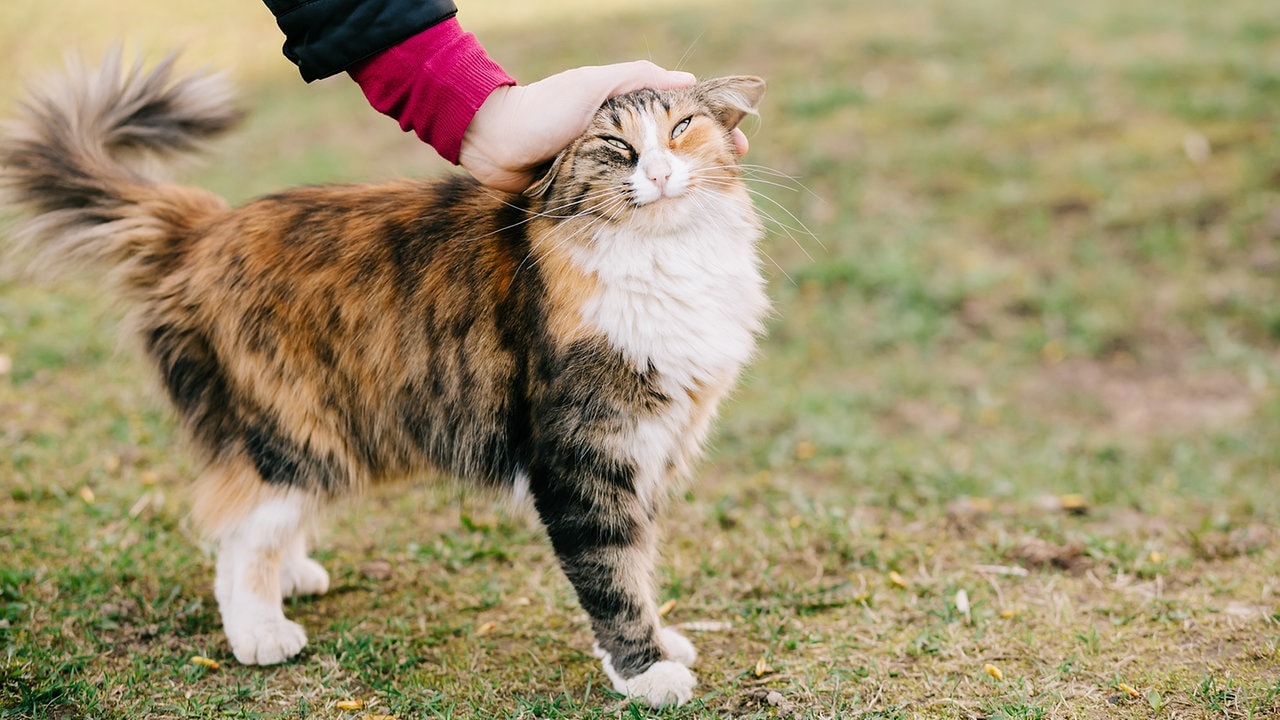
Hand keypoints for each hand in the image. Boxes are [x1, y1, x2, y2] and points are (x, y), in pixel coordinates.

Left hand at [459, 61, 748, 192]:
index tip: (738, 148)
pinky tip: (668, 224)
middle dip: (705, 170)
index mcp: (628, 115)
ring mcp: (608, 175)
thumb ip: (637, 79)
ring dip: (681, 198)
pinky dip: (646, 217)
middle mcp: (623, 146)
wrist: (492, 142)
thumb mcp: (593, 85)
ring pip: (654, 188)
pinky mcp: (590, 200)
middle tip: (731, 183)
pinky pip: (624, 210)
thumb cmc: (543, 107)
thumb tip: (688, 81)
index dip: (712, 134)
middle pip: (675, 159)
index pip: (681, 122)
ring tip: (708, 206)